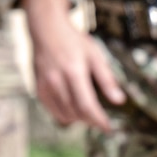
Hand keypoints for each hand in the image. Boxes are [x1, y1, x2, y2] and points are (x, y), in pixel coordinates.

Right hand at [22, 0, 123, 130]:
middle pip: (75, 113)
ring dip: (77, 119)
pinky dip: (63, 114)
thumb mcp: (95, 54)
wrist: (46, 28)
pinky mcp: (37, 86)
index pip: (87, 106)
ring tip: (87, 114)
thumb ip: (106, 78)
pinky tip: (72, 109)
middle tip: (100, 120)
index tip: (109, 128)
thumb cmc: (72, 40)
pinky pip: (51, 109)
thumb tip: (119, 100)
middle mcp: (56, 80)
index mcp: (73, 71)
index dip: (99, 121)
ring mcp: (45, 84)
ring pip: (62, 114)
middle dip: (90, 121)